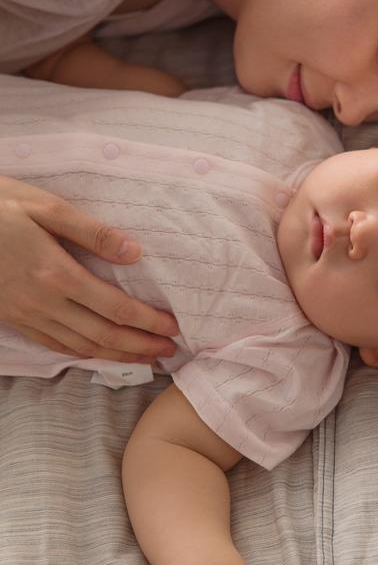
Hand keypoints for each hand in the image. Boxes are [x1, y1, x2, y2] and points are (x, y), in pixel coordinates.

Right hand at [0, 176, 178, 361]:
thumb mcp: (47, 207)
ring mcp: (25, 314)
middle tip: (170, 352)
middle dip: (140, 347)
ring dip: (116, 355)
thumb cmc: (1, 205)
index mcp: (57, 274)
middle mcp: (42, 302)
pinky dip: (82, 353)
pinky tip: (98, 353)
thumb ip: (93, 233)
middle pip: (102, 335)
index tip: (173, 328)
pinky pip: (53, 344)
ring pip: (79, 346)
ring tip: (145, 358)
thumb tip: (136, 252)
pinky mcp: (12, 317)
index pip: (115, 307)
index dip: (148, 322)